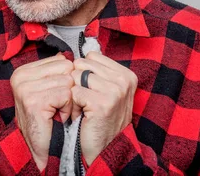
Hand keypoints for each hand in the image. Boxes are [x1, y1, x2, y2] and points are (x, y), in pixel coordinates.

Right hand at [10, 53, 73, 170]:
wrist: (41, 148)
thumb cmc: (46, 118)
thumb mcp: (47, 88)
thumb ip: (54, 70)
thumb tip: (67, 55)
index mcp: (22, 71)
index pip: (60, 60)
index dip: (64, 80)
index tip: (54, 96)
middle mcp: (20, 77)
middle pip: (66, 68)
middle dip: (68, 88)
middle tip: (56, 105)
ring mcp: (25, 88)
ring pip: (68, 82)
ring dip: (68, 100)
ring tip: (55, 112)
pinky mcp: (34, 101)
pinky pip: (66, 95)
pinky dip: (67, 108)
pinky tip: (56, 117)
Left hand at [71, 51, 137, 165]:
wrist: (106, 149)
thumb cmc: (102, 119)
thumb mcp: (107, 90)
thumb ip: (98, 70)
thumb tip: (81, 50)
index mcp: (126, 74)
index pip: (91, 56)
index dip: (85, 73)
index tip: (93, 91)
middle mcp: (124, 80)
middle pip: (82, 64)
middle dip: (78, 83)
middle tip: (87, 102)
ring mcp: (115, 91)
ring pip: (76, 77)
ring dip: (75, 95)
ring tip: (85, 109)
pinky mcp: (102, 103)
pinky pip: (74, 92)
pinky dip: (73, 106)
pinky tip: (83, 117)